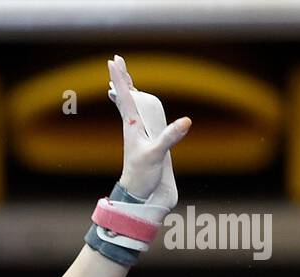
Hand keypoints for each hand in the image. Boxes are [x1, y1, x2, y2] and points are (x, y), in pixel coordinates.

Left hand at [106, 54, 190, 208]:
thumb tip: (186, 121)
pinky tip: (135, 106)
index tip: (113, 61)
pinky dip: (135, 105)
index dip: (119, 78)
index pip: (124, 96)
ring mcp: (136, 132)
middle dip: (121, 78)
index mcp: (132, 125)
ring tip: (121, 77)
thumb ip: (170, 137)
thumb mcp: (157, 155)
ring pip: (129, 104)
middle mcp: (131, 125)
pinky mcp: (142, 139)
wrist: (136, 192)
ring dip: (126, 89)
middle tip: (115, 60)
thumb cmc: (142, 174)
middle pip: (124, 95)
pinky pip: (137, 116)